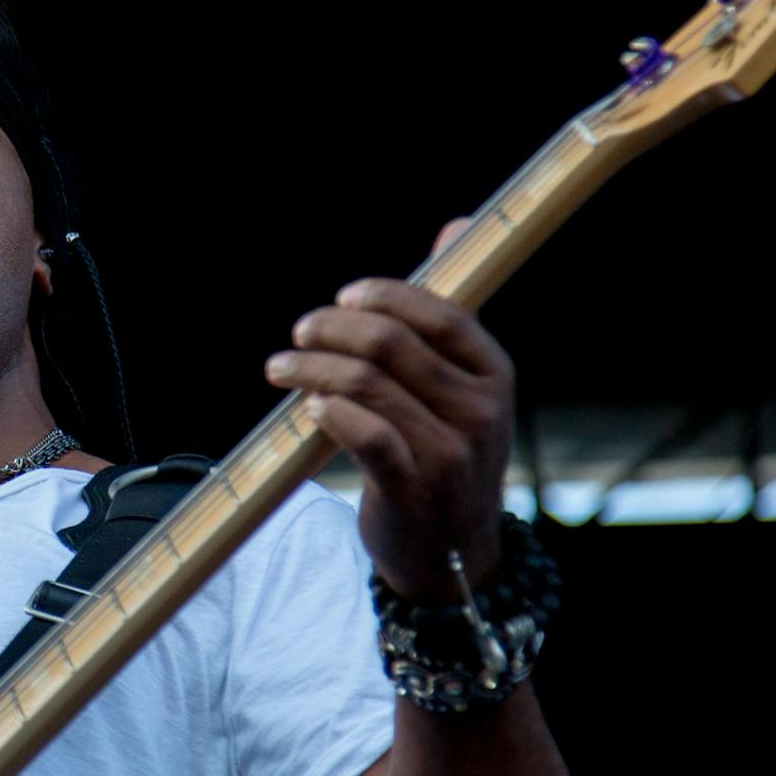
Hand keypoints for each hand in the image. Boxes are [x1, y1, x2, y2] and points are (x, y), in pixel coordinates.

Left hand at [266, 220, 513, 601]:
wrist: (451, 552)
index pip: (439, 312)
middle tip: (300, 334)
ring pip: (365, 385)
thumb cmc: (444, 452)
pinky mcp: (416, 489)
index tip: (343, 297)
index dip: (384, 295)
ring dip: (310, 370)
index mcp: (494, 372)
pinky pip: (363, 435)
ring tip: (281, 368)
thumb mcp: (460, 384)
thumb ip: (449, 311)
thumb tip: (457, 224)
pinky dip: (328, 413)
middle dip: (332, 329)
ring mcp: (452, 452)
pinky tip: (309, 408)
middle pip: (390, 343)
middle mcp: (481, 409)